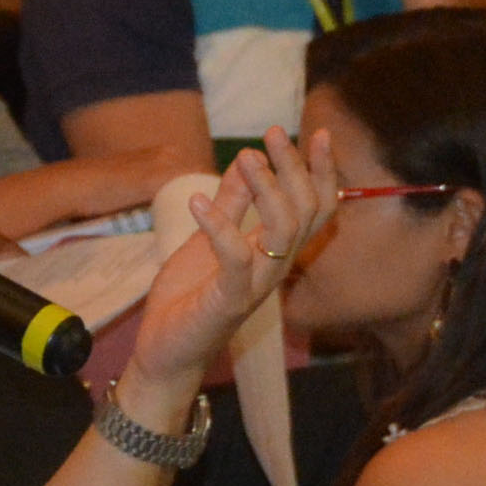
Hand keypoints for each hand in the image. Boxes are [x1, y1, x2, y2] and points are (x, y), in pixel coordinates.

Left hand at [119, 128, 337, 420]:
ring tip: (246, 156)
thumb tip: (247, 157)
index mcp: (272, 251)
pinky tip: (196, 201)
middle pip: (305, 213)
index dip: (321, 172)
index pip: (313, 209)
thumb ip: (232, 205)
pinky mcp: (230, 302)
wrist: (164, 352)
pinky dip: (220, 226)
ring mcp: (255, 286)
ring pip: (284, 233)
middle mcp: (274, 267)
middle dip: (294, 168)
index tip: (319, 132)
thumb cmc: (189, 297)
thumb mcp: (208, 239)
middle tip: (275, 133)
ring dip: (268, 190)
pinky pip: (236, 260)